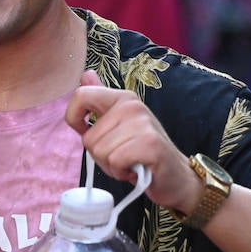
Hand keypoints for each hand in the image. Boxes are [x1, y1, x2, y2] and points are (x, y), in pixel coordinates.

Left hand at [64, 70, 199, 214]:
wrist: (176, 176)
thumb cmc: (143, 152)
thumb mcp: (120, 123)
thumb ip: (101, 101)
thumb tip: (86, 74)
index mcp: (123, 97)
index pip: (81, 95)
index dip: (74, 119)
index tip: (88, 131)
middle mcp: (132, 105)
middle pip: (89, 138)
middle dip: (100, 156)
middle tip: (123, 156)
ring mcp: (143, 123)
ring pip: (100, 152)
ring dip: (112, 166)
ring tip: (130, 162)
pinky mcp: (150, 143)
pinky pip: (115, 161)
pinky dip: (122, 172)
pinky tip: (136, 169)